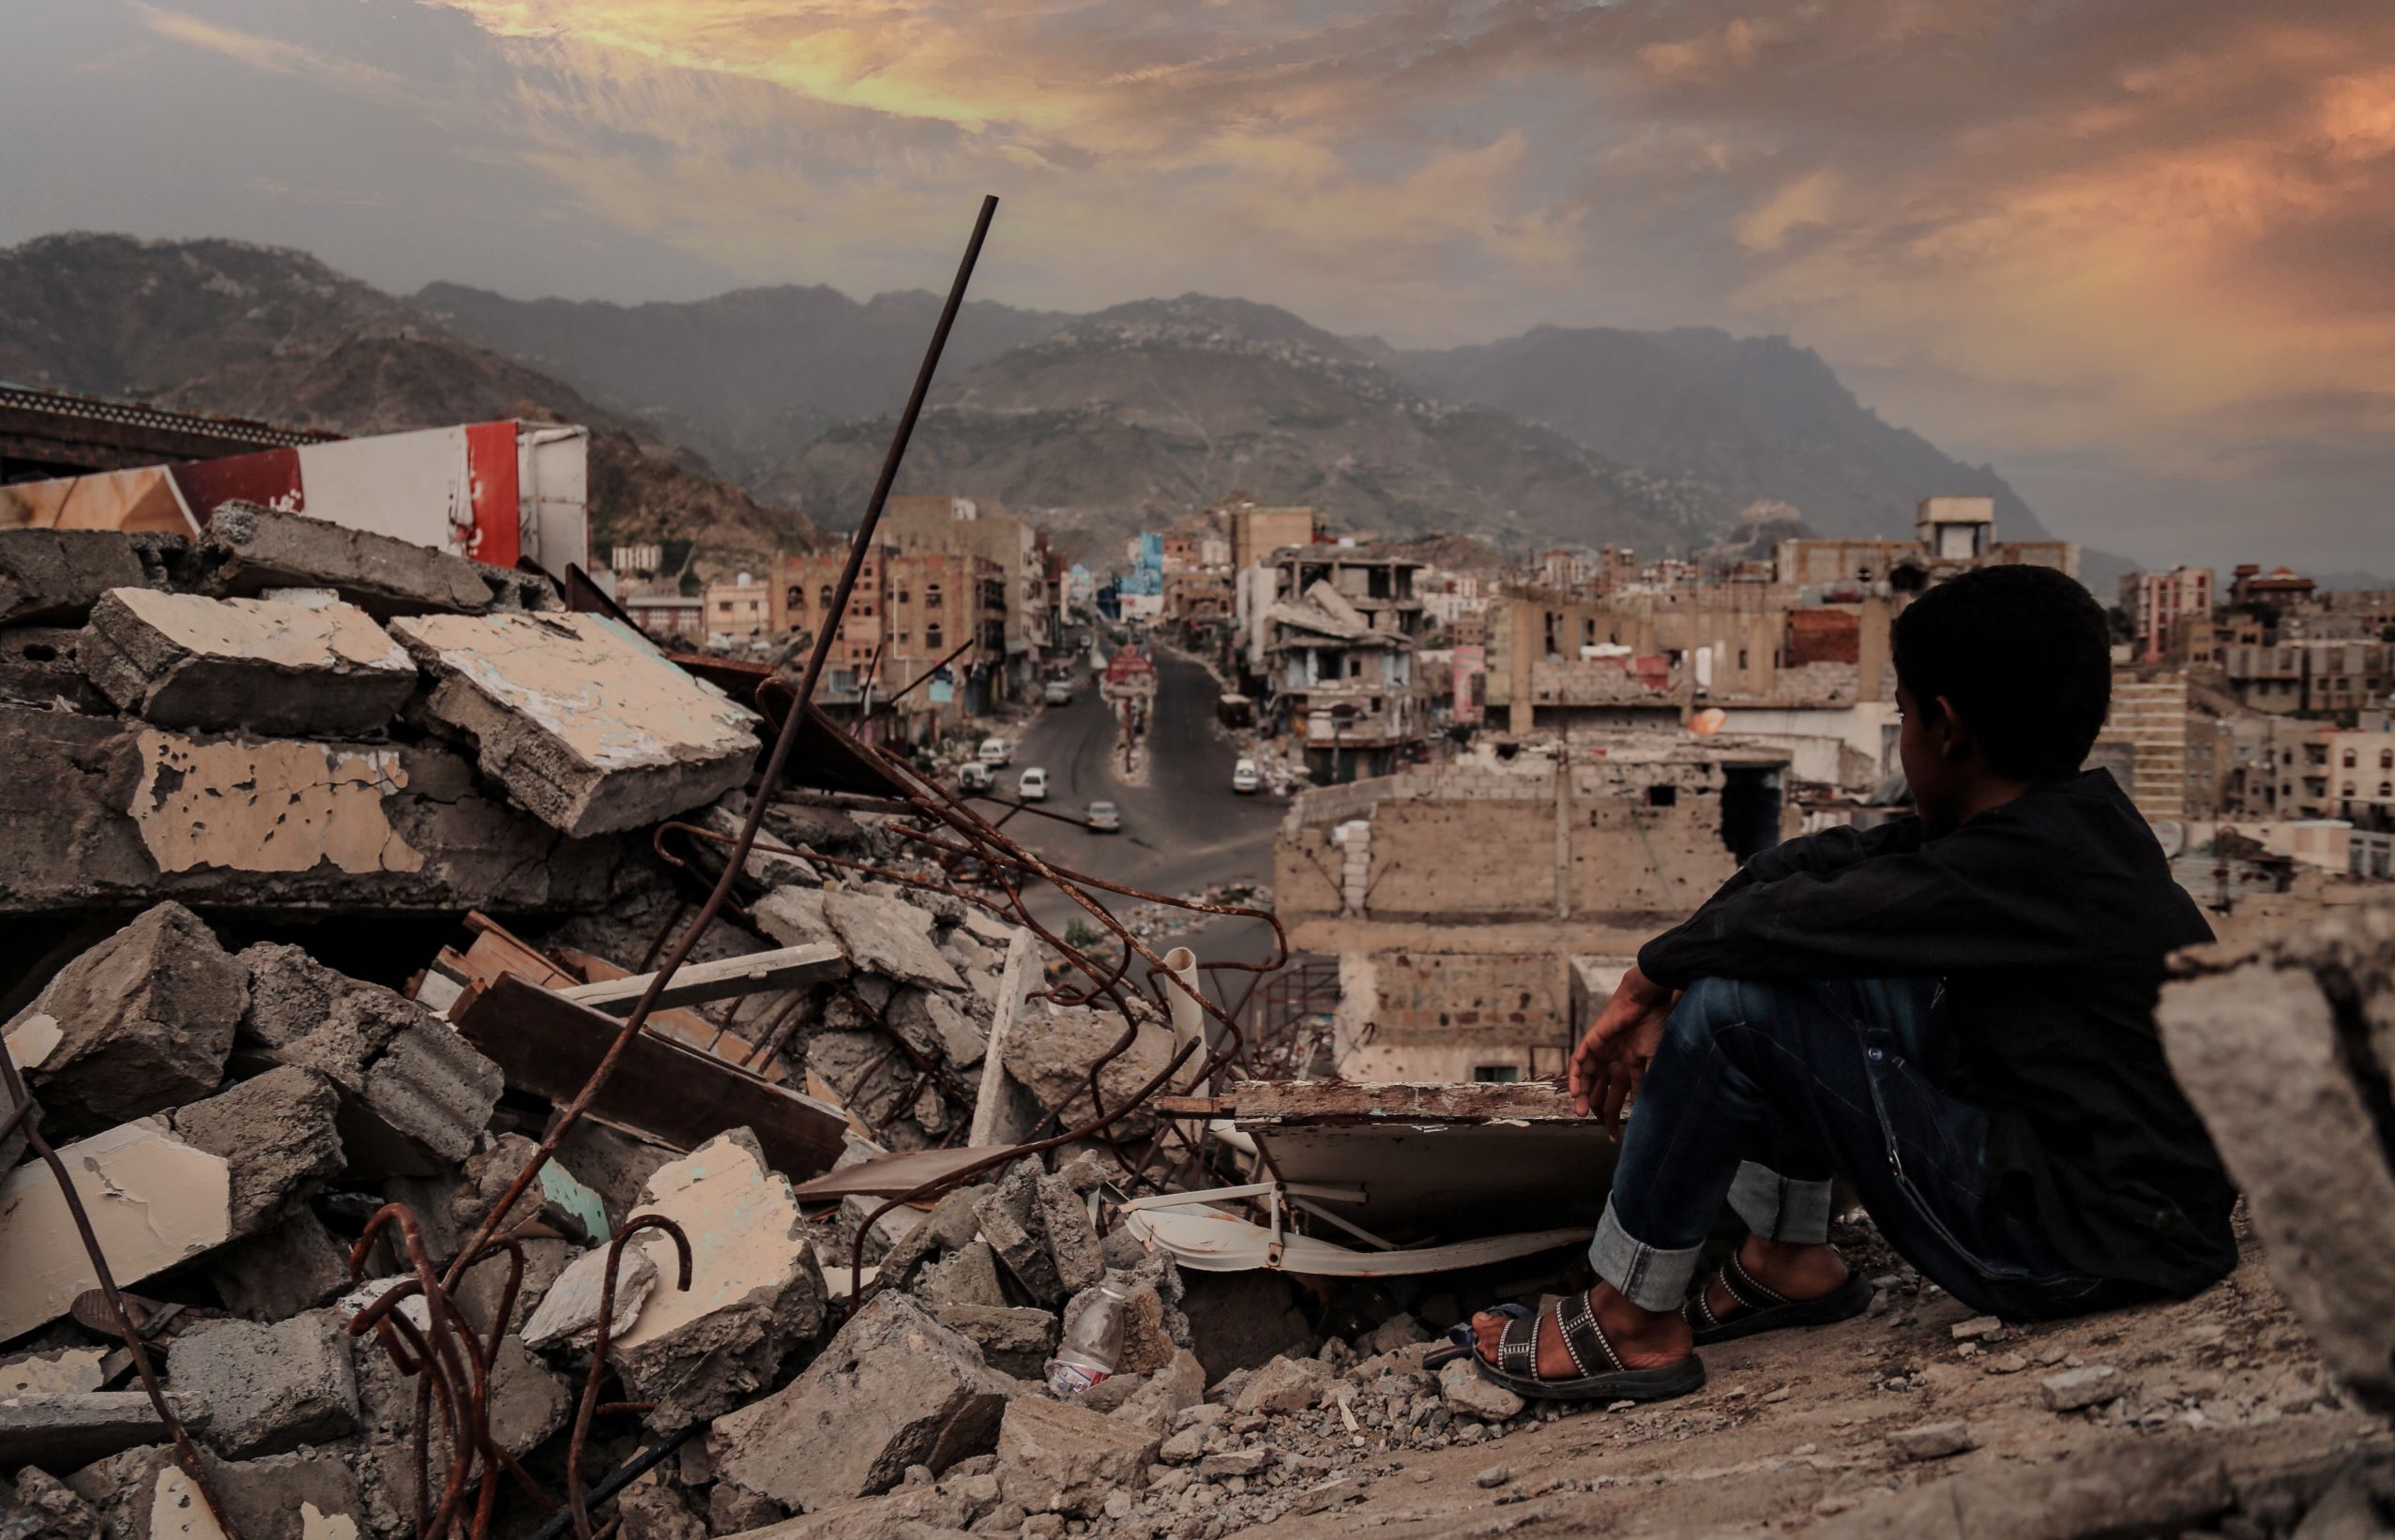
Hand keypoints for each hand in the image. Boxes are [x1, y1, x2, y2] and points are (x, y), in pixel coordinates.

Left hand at [1568, 963, 1675, 1134]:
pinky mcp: (1592, 1042)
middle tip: (1600, 1128)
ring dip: (1582, 1097)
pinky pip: (1578, 1062)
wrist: (1648, 1002)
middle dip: (1598, 1112)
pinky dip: (1575, 1077)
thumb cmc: (1656, 1028)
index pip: (1618, 1098)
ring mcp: (1601, 1053)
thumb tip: (1641, 1110)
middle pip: (1599, 1092)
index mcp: (1630, 1068)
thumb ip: (1645, 1085)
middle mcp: (1613, 1063)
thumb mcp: (1653, 1062)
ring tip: (1581, 1113)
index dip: (1615, 1117)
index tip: (1615, 1136)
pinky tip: (1575, 1092)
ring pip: (1586, 1080)